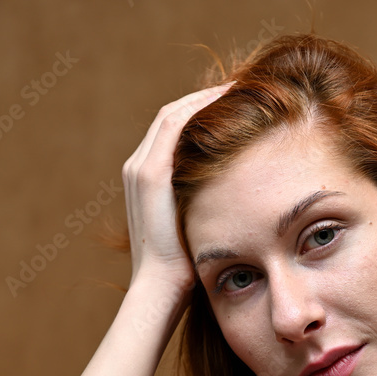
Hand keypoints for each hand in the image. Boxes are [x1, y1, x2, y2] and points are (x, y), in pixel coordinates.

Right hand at [122, 83, 231, 291]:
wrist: (161, 289)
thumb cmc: (184, 266)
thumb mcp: (195, 224)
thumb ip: (204, 202)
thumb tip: (237, 193)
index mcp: (145, 178)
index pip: (173, 129)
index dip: (202, 110)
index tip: (235, 103)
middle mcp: (137, 167)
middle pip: (172, 115)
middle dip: (205, 98)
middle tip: (239, 86)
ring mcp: (140, 169)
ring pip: (173, 114)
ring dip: (204, 97)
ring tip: (237, 87)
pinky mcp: (149, 174)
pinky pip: (173, 125)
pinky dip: (198, 108)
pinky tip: (227, 100)